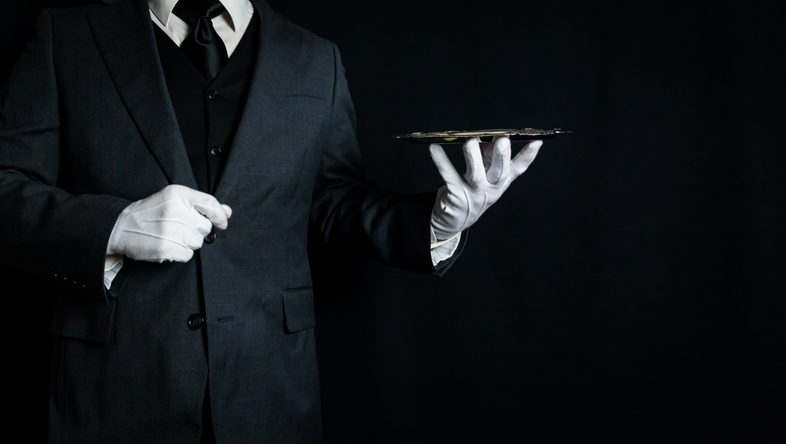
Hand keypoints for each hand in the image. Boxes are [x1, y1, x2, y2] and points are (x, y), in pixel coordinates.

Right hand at [107, 185, 231, 262]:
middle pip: (205, 226)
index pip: (210, 203)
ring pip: (197, 242)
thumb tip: (227, 212)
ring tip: (171, 236)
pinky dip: (180, 253)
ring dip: (188, 242)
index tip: (223, 222)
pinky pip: (188, 255)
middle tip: (179, 227)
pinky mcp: (165, 247)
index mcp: (177, 194)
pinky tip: (167, 244)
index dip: (220, 215)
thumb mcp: (173, 199)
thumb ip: (201, 205)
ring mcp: (169, 230)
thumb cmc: (151, 213)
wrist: (121, 228)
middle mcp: (174, 210)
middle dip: (197, 230)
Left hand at [429, 137, 541, 239]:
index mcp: (501, 182)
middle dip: (502, 156)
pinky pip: (449, 176)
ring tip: (470, 142)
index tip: (537, 141)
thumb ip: (489, 157)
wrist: (454, 221)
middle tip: (504, 140)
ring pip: (476, 175)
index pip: (518, 169)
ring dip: (473, 157)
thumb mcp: (485, 176)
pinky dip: (441, 161)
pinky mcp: (456, 196)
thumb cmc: (472, 191)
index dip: (528, 156)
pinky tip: (435, 148)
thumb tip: (491, 136)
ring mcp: (474, 194)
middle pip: (499, 172)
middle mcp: (491, 189)